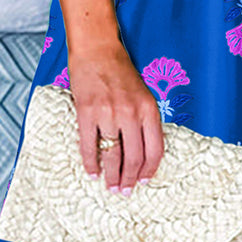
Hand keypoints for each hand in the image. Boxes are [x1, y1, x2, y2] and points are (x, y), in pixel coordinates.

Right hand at [67, 42, 165, 192]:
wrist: (97, 49)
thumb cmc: (121, 71)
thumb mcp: (143, 94)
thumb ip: (145, 119)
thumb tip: (143, 151)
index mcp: (149, 109)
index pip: (155, 149)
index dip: (150, 170)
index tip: (144, 181)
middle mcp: (130, 113)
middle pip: (133, 157)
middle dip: (129, 179)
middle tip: (124, 191)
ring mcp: (108, 114)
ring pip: (112, 155)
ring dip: (111, 175)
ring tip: (110, 187)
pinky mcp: (87, 113)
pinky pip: (89, 145)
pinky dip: (90, 162)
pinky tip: (92, 172)